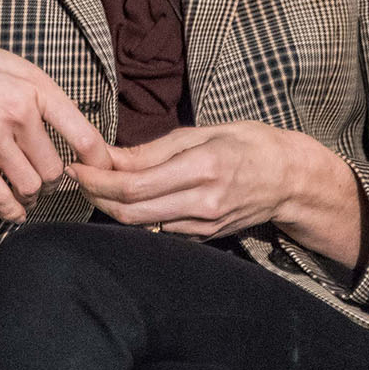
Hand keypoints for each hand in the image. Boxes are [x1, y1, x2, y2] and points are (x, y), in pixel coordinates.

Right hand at [0, 11, 112, 223]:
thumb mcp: (15, 66)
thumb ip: (40, 96)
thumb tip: (65, 125)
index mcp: (38, 88)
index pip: (84, 136)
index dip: (98, 163)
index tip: (99, 173)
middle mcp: (19, 113)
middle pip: (54, 169)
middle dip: (54, 181)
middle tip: (48, 181)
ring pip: (30, 185)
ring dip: (32, 195)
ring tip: (28, 192)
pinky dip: (10, 210)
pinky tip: (14, 211)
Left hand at [68, 121, 361, 264]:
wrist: (292, 180)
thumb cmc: (251, 145)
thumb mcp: (206, 132)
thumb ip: (156, 149)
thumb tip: (112, 157)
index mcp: (204, 169)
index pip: (135, 185)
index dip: (99, 179)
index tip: (76, 166)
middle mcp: (203, 203)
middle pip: (132, 213)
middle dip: (97, 197)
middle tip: (76, 178)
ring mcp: (204, 225)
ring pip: (142, 226)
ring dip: (112, 208)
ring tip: (94, 185)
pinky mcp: (204, 237)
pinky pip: (160, 231)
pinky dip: (136, 217)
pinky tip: (124, 201)